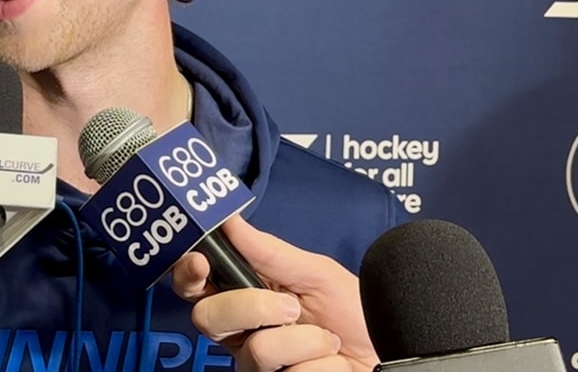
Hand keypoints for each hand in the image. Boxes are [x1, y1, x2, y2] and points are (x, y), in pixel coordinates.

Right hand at [171, 216, 377, 371]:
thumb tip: (230, 221)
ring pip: (254, 351)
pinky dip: (319, 363)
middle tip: (290, 307)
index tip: (200, 260)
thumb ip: (269, 252)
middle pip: (207, 317)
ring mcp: (257, 365)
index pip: (196, 283)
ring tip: (327, 339)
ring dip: (301, 340)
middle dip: (251, 307)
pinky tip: (331, 362)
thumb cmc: (355, 314)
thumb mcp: (316, 273)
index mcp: (244, 294)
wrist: (390, 355)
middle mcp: (242, 331)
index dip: (187, 272)